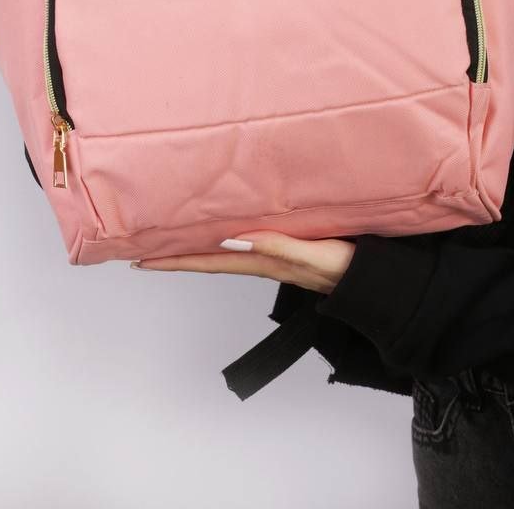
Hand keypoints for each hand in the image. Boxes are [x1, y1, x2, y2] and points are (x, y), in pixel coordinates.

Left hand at [130, 229, 355, 295]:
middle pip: (210, 259)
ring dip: (197, 249)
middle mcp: (262, 260)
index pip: (209, 261)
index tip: (141, 261)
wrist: (372, 281)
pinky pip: (246, 244)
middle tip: (143, 250)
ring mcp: (274, 257)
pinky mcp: (287, 249)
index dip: (175, 261)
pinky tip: (222, 231)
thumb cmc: (346, 265)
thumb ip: (278, 247)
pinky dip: (224, 239)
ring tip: (173, 239)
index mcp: (263, 261)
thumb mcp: (313, 254)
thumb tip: (234, 240)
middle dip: (176, 256)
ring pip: (225, 252)